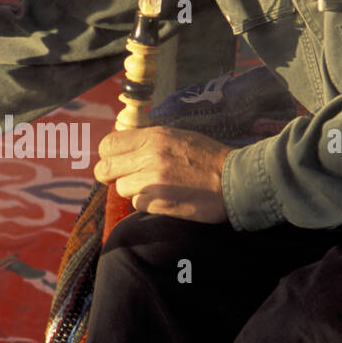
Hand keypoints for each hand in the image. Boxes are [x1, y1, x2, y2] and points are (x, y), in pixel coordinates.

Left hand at [93, 126, 230, 222]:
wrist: (236, 181)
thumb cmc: (210, 158)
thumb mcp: (179, 136)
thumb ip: (150, 140)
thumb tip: (123, 147)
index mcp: (154, 136)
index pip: (108, 144)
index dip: (108, 155)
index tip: (116, 161)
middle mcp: (149, 156)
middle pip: (105, 169)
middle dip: (110, 175)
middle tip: (124, 178)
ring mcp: (152, 181)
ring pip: (121, 188)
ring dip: (134, 191)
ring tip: (155, 188)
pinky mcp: (158, 203)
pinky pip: (137, 205)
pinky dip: (147, 204)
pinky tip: (166, 199)